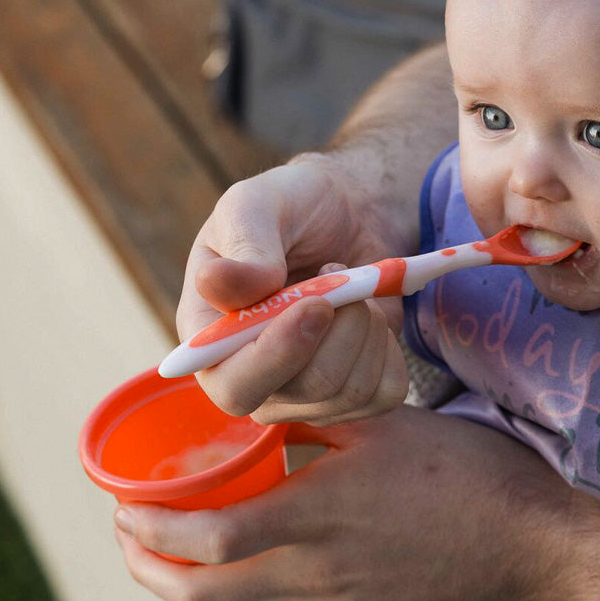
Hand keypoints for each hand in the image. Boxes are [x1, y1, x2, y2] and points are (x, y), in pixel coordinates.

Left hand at [114, 406, 573, 600]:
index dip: (153, 530)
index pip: (209, 540)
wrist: (528, 540)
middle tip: (130, 537)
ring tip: (185, 536)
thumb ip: (305, 427)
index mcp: (317, 515)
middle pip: (204, 596)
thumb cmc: (456, 469)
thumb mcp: (376, 426)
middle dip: (151, 571)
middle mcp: (317, 572)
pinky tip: (260, 549)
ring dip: (198, 577)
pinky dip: (251, 584)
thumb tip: (250, 416)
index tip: (124, 507)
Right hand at [179, 156, 408, 425]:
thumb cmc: (288, 207)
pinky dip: (388, 346)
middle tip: (336, 271)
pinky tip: (367, 313)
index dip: (274, 358)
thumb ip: (241, 246)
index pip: (232, 386)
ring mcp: (304, 393)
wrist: (345, 212)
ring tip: (348, 284)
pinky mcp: (353, 396)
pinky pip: (385, 393)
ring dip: (365, 325)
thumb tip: (217, 286)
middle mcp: (253, 378)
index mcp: (211, 340)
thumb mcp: (256, 204)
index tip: (314, 305)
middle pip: (306, 390)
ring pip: (351, 391)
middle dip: (340, 329)